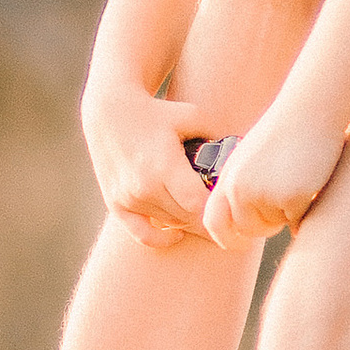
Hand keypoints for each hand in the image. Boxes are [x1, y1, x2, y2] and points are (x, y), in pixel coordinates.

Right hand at [83, 77, 216, 253]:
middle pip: (186, 218)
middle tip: (230, 219)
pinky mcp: (116, 203)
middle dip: (208, 219)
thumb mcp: (192, 115)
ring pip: (169, 223)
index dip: (216, 210)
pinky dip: (160, 239)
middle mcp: (144, 187)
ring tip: (207, 214)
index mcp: (164, 166)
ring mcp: (128, 198)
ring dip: (189, 221)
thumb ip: (217, 136)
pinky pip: (142, 234)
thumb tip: (240, 157)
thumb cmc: (157, 112)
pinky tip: (177, 235)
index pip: (197, 205)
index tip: (233, 211)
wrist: (109, 111)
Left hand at [202, 99, 343, 246]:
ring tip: (295, 178)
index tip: (238, 243)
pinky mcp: (290, 197)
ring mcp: (263, 194)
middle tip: (284, 202)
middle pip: (250, 229)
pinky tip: (309, 179)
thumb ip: (241, 185)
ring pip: (276, 224)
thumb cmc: (285, 131)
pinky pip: (297, 218)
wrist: (310, 107)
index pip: (213, 221)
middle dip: (267, 224)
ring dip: (288, 212)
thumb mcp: (250, 156)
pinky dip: (305, 206)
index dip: (224, 238)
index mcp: (227, 177)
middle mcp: (239, 189)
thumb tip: (243, 222)